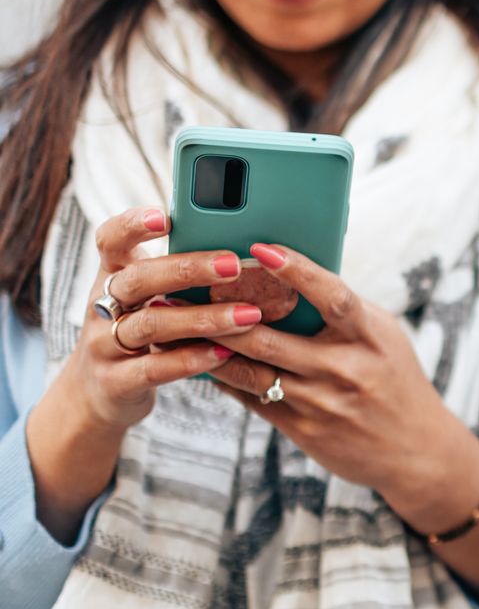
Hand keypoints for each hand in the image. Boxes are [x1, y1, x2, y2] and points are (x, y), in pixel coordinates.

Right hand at [26, 207, 257, 540]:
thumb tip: (250, 246)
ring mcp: (104, 345)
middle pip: (138, 279)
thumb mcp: (150, 299)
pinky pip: (154, 369)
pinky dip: (190, 359)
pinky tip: (225, 352)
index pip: (111, 240)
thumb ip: (182, 275)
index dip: (132, 225)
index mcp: (113, 276)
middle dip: (188, 269)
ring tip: (249, 314)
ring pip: (151, 325)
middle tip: (235, 263)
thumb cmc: (143, 331)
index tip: (165, 215)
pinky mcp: (115, 382)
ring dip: (203, 318)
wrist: (99, 393)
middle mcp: (102, 306)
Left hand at [207, 244, 478, 519]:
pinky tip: (199, 360)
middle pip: (270, 337)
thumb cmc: (396, 380)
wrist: (417, 450)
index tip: (260, 248)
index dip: (296, 270)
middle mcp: (346, 369)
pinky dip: (223, 377)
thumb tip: (295, 273)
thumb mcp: (384, 338)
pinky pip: (251, 398)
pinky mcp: (303, 429)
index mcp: (371, 338)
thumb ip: (344, 311)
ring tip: (173, 325)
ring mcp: (322, 402)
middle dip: (220, 313)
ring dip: (208, 347)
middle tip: (181, 289)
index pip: (332, 297)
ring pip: (250, 370)